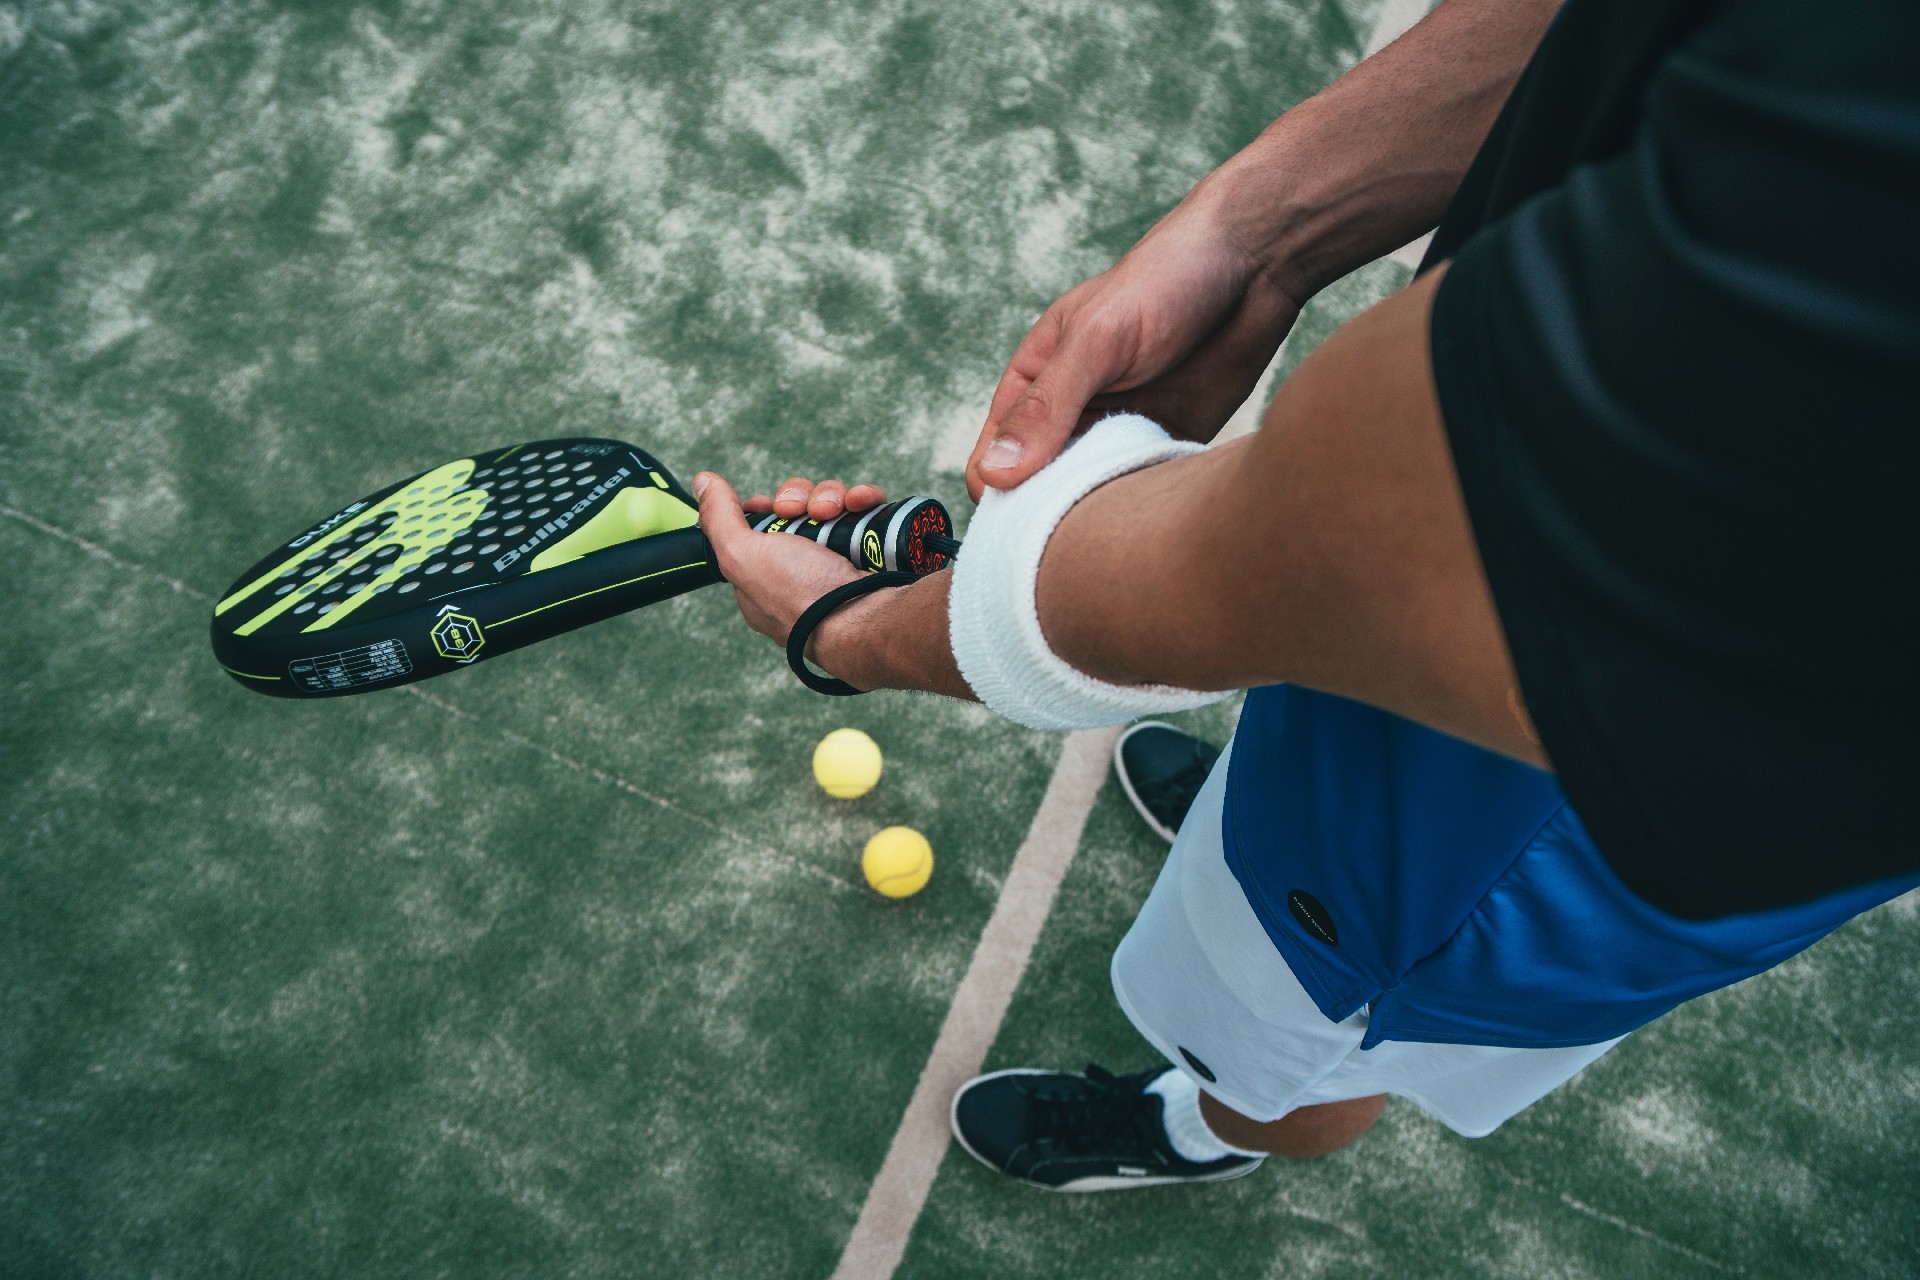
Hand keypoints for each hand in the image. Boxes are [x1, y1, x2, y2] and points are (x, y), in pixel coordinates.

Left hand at [693, 471, 884, 648]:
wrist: (861, 618)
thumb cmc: (797, 597)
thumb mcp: (741, 556)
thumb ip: (719, 517)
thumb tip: (702, 480)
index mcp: (764, 578)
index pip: (759, 529)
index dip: (765, 510)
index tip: (771, 506)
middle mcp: (800, 570)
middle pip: (795, 510)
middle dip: (799, 499)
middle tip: (802, 512)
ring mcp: (837, 561)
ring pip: (830, 505)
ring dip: (831, 497)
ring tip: (835, 511)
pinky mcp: (870, 550)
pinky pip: (864, 510)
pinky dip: (862, 501)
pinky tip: (859, 505)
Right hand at [965, 185, 1304, 498]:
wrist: (1254, 264)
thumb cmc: (1165, 282)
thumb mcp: (1096, 340)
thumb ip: (1047, 407)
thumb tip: (995, 474)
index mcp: (1035, 384)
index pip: (993, 461)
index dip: (1000, 498)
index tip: (1024, 525)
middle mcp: (1071, 415)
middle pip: (1039, 491)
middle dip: (1050, 519)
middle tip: (1077, 536)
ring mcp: (1119, 433)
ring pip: (1090, 499)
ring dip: (1098, 517)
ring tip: (1119, 523)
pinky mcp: (1166, 445)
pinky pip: (1141, 492)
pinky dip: (1142, 507)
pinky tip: (1156, 508)